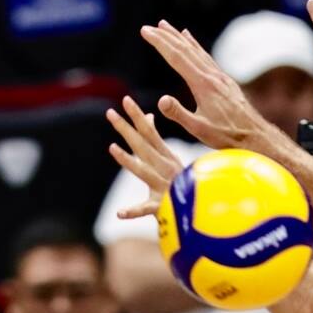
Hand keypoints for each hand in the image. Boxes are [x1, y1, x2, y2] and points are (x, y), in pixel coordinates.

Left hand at [106, 95, 184, 218]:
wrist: (202, 210)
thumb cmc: (181, 184)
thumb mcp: (169, 158)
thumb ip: (155, 139)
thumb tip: (147, 117)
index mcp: (165, 157)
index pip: (149, 132)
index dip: (137, 116)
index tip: (125, 100)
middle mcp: (164, 168)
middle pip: (142, 145)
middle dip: (126, 128)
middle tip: (110, 113)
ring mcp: (163, 187)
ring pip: (143, 171)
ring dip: (128, 160)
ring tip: (112, 148)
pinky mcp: (161, 207)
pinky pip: (145, 209)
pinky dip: (133, 211)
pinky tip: (120, 212)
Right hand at [139, 20, 277, 150]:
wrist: (255, 135)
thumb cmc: (227, 135)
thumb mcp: (199, 130)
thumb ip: (179, 114)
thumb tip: (161, 99)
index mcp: (203, 84)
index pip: (176, 58)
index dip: (159, 43)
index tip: (146, 31)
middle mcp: (211, 75)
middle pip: (185, 50)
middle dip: (165, 36)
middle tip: (149, 27)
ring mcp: (219, 76)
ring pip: (196, 50)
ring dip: (178, 37)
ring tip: (166, 26)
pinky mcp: (224, 80)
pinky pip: (205, 57)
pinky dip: (194, 46)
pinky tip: (190, 40)